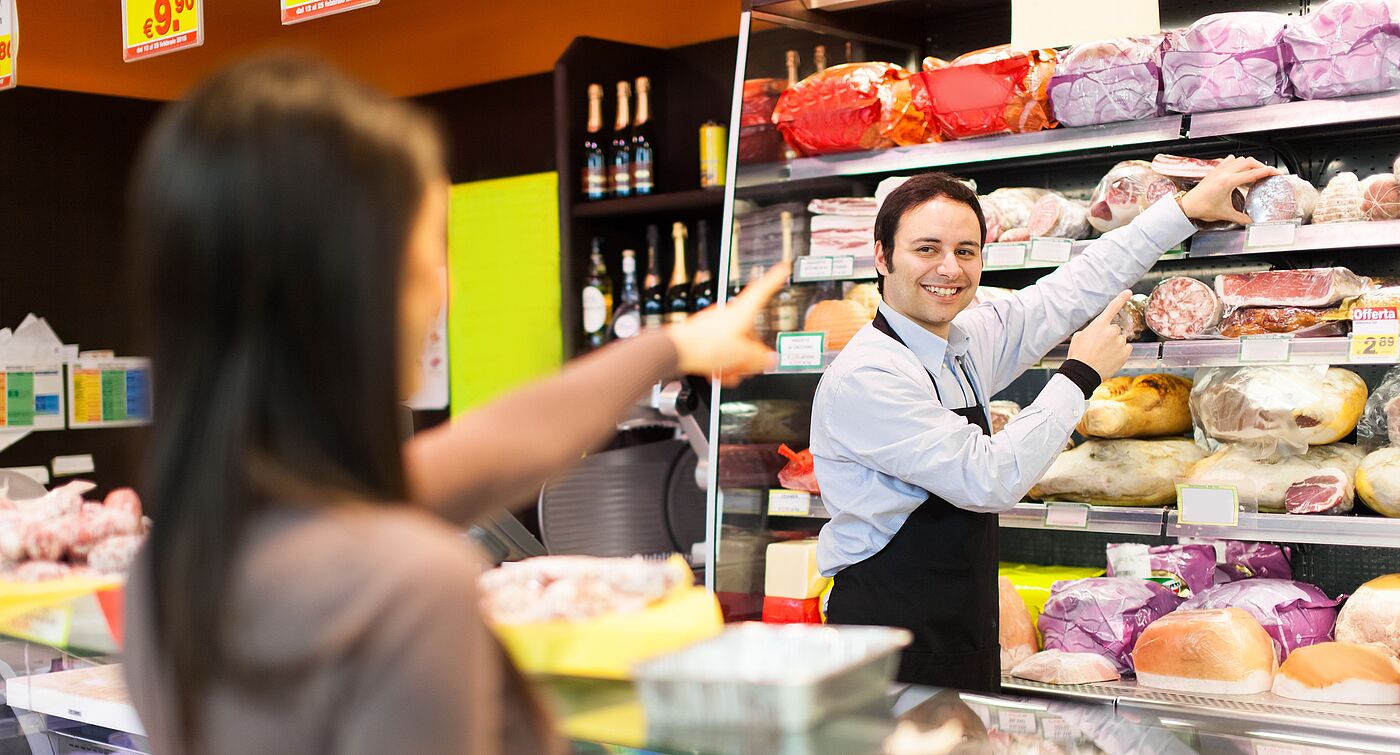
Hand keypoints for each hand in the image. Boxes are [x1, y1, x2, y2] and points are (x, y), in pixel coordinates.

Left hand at [668, 262, 789, 385]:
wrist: (675, 352)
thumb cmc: (704, 346)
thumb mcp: (742, 356)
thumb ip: (760, 358)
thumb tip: (769, 359)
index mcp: (741, 312)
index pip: (761, 290)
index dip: (774, 279)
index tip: (782, 269)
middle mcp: (728, 315)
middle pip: (749, 331)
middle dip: (750, 353)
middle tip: (749, 366)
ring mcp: (714, 325)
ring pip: (734, 344)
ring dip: (734, 363)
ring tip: (729, 374)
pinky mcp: (702, 337)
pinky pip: (719, 350)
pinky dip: (721, 364)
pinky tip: (718, 375)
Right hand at [1068, 290, 1133, 380]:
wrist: (1083, 372)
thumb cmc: (1079, 355)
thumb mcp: (1078, 337)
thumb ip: (1090, 330)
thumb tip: (1096, 332)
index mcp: (1099, 325)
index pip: (1112, 308)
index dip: (1121, 298)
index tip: (1128, 292)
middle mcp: (1112, 331)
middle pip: (1115, 329)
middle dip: (1110, 335)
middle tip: (1099, 346)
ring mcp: (1120, 342)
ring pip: (1121, 339)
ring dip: (1115, 345)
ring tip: (1103, 354)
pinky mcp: (1125, 353)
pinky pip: (1127, 348)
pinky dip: (1121, 352)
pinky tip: (1111, 358)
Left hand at [1180, 155, 1278, 224]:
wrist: (1187, 205)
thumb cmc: (1202, 207)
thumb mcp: (1225, 214)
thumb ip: (1241, 218)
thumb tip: (1251, 221)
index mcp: (1228, 181)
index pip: (1253, 173)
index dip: (1268, 171)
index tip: (1277, 172)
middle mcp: (1224, 172)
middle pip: (1249, 162)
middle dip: (1261, 166)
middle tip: (1268, 173)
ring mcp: (1219, 170)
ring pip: (1239, 159)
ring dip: (1250, 163)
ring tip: (1256, 172)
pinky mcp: (1214, 171)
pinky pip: (1229, 160)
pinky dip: (1238, 162)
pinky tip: (1239, 169)